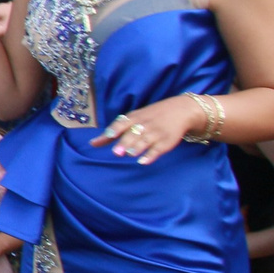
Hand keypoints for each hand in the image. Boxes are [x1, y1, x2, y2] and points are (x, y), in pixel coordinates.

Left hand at [92, 95, 206, 164]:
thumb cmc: (149, 117)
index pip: (123, 123)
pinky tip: (143, 161)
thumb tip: (92, 144)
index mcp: (134, 118)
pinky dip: (151, 155)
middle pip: (133, 134)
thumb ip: (112, 132)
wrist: (180, 111)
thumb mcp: (131, 119)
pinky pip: (158, 149)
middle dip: (125, 142)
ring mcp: (156, 133)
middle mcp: (144, 125)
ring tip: (130, 154)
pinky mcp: (166, 142)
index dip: (116, 129)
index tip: (109, 135)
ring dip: (137, 148)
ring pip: (145, 141)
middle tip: (117, 152)